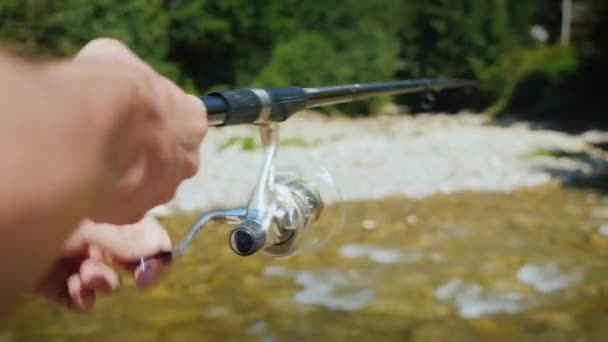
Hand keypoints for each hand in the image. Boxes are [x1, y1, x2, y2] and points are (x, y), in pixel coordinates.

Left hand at [34, 217, 170, 311]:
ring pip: (107, 283)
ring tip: (86, 274)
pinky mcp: (60, 286)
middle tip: (141, 278)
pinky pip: (84, 300)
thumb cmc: (45, 218)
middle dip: (138, 271)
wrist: (5, 234)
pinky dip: (82, 297)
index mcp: (107, 217)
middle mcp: (96, 240)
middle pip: (131, 262)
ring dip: (103, 281)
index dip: (157, 248)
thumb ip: (125, 239)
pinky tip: (74, 286)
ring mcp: (78, 263)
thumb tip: (159, 250)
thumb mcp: (89, 225)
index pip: (145, 232)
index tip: (160, 261)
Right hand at [69, 38, 207, 223]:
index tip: (139, 114)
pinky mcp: (135, 212)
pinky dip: (105, 195)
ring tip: (96, 159)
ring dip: (127, 176)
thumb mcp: (117, 58)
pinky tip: (86, 178)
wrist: (88, 130)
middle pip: (170, 157)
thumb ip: (128, 75)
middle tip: (117, 140)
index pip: (186, 119)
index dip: (160, 117)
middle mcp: (188, 159)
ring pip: (146, 185)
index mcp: (193, 119)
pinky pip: (121, 205)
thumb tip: (115, 74)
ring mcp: (164, 189)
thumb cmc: (109, 87)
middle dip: (147, 152)